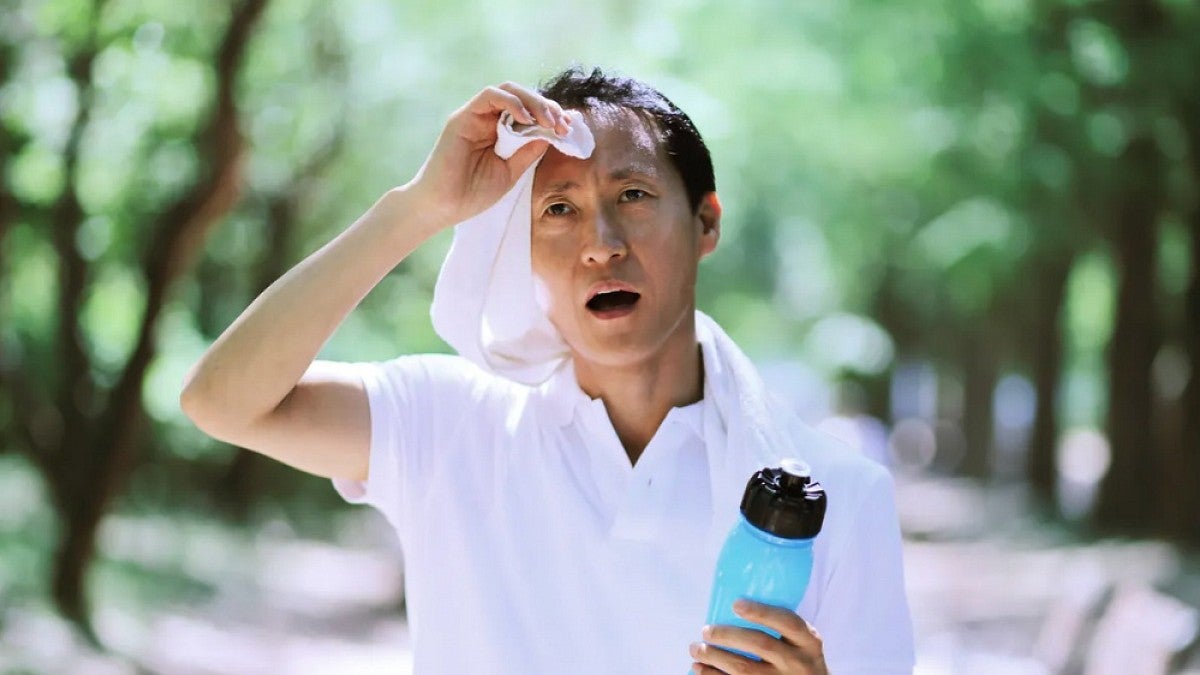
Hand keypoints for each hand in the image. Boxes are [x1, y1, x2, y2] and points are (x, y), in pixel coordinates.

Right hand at [405, 81, 570, 231]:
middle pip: (522, 97)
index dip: (551, 115)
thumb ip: (529, 151)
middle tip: (562, 123)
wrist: (443, 206)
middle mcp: (488, 119)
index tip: (569, 127)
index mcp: (501, 132)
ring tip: (549, 120)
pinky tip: (526, 117)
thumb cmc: (472, 193)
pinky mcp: (463, 117)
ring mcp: (475, 116)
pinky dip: (511, 102)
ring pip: (508, 90)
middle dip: (547, 107)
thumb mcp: (512, 172)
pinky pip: (489, 96)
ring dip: (533, 102)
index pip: (530, 112)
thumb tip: (552, 134)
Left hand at [689, 599, 828, 674]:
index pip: (787, 621)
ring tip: (696, 648)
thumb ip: (782, 627)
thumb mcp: (802, 643)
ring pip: (744, 668)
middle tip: (706, 630)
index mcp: (808, 641)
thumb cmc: (800, 661)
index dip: (761, 612)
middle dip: (728, 635)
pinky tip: (699, 668)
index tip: (736, 603)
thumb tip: (735, 605)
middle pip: (760, 644)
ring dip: (715, 657)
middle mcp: (798, 662)